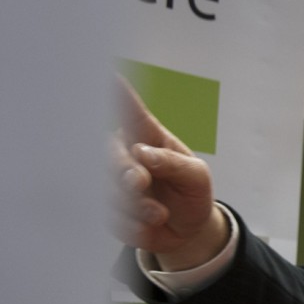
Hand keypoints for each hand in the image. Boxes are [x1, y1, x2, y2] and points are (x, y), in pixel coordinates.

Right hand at [112, 78, 228, 269]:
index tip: (109, 73)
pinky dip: (136, 227)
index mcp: (146, 137)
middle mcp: (124, 154)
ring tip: (161, 213)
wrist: (189, 230)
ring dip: (137, 207)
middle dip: (123, 171)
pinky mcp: (108, 211)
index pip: (129, 111)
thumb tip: (142, 152)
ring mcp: (112, 183)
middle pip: (108, 155)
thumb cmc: (192, 193)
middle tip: (139, 183)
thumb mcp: (196, 176)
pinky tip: (151, 225)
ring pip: (108, 191)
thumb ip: (173, 163)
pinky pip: (111, 219)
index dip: (118, 94)